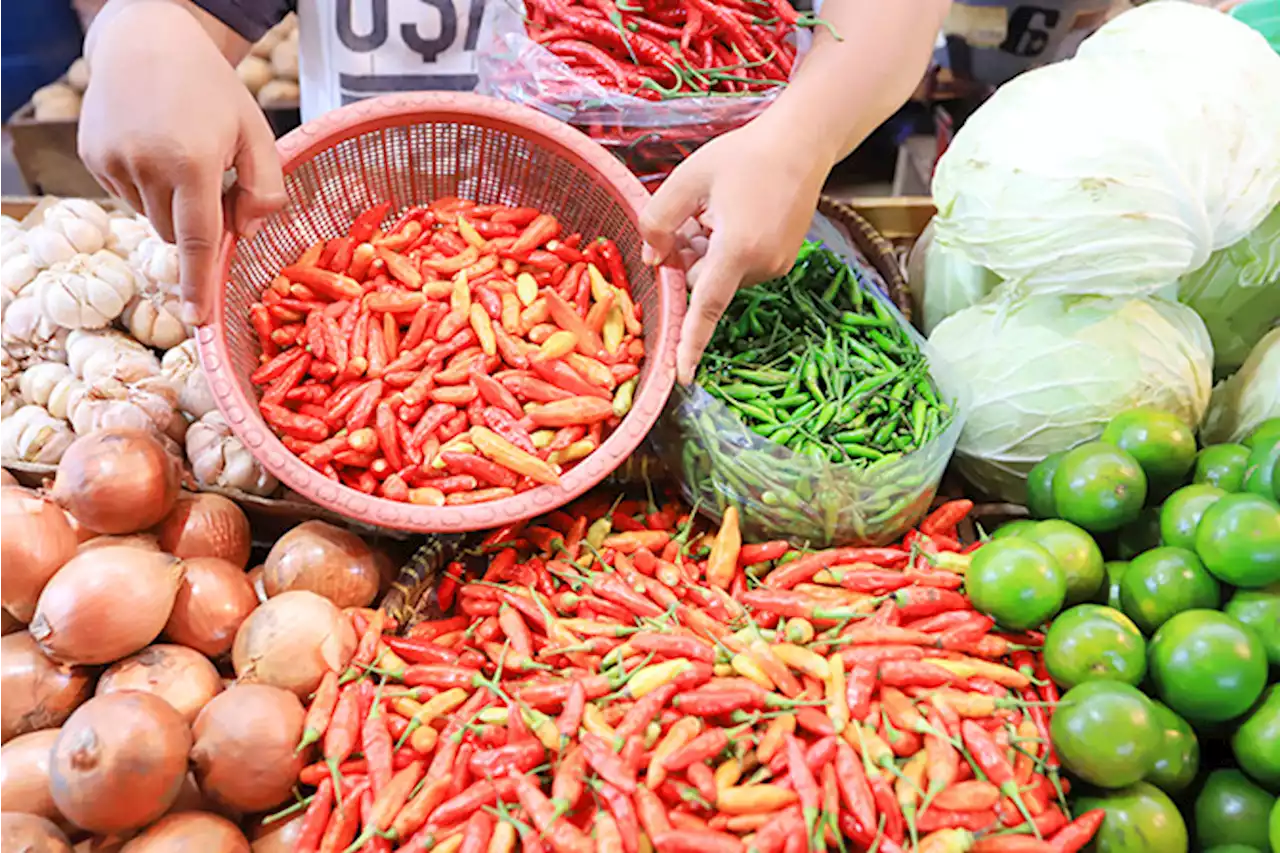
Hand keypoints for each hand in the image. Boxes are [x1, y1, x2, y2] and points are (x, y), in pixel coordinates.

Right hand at [79, 0, 284, 323]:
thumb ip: (266, 190)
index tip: (197, 321)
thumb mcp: (257, 133)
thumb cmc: (212, 89)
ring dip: (172, 202)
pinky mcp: (93, 157)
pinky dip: (147, 184)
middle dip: (198, 222)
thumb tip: (246, 235)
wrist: (147, 39)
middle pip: (178, 235)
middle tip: (211, 178)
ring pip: (153, 218)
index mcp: (192, 162)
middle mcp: (146, 166)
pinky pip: (128, 196)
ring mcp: (113, 162)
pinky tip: (154, 146)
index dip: (200, 285)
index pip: (199, 241)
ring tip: (180, 152)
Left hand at [639, 115, 830, 383]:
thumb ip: (659, 221)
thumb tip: (653, 260)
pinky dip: (726, 250)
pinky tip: (734, 214)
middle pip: (703, 283)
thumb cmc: (743, 155)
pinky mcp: (783, 261)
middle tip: (690, 216)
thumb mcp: (688, 179)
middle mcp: (762, 266)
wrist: (802, 143)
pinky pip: (739, 268)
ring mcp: (776, 266)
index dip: (691, 343)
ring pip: (720, 276)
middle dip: (687, 259)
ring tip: (716, 209)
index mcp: (737, 248)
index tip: (683, 377)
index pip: (707, 306)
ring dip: (707, 252)